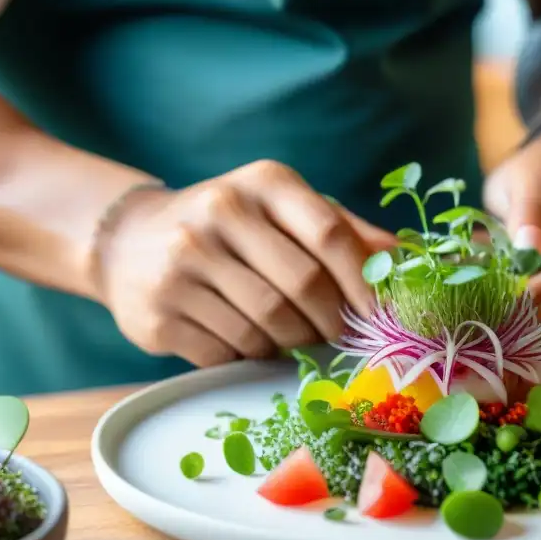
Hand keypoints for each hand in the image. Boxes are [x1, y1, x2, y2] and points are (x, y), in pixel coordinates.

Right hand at [96, 160, 396, 367]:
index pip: (329, 234)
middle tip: (334, 335)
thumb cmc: (231, 228)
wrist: (129, 241)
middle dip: (329, 322)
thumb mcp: (283, 211)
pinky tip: (244, 340)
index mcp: (263, 182)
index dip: (363, 282)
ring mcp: (181, 261)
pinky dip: (246, 357)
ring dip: (289, 344)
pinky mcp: (157, 311)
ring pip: (266, 327)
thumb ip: (345, 231)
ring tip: (288, 336)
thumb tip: (411, 261)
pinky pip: (226, 352)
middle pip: (302, 288)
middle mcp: (219, 212)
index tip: (379, 315)